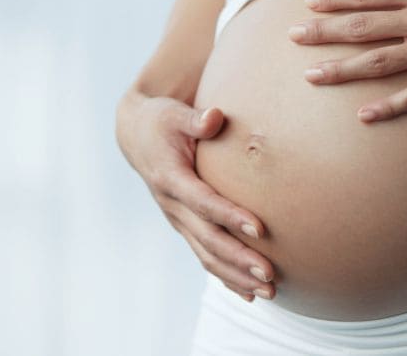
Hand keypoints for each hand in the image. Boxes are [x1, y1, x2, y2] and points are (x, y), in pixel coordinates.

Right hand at [115, 91, 275, 301]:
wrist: (136, 136)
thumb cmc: (162, 121)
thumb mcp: (173, 113)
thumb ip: (195, 119)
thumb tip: (214, 117)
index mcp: (170, 178)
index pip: (204, 202)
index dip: (230, 217)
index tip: (259, 229)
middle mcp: (173, 205)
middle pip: (208, 239)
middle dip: (238, 259)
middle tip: (270, 274)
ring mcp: (178, 220)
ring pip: (207, 255)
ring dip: (236, 276)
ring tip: (268, 293)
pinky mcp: (185, 226)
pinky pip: (205, 256)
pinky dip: (226, 277)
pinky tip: (249, 293)